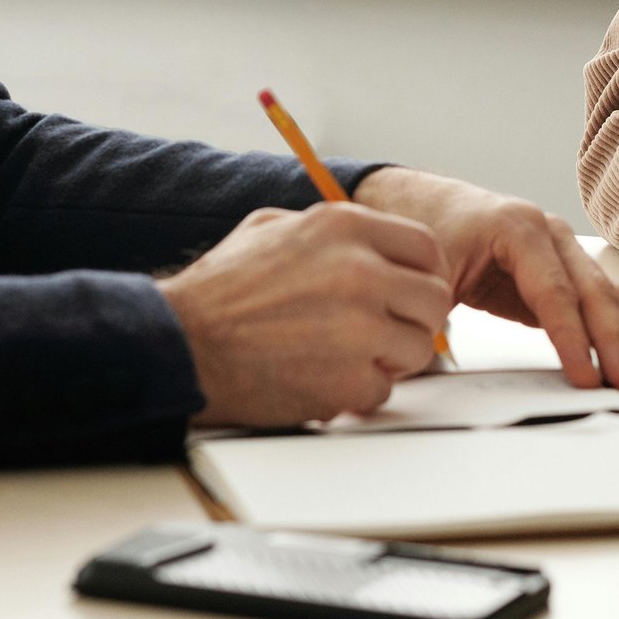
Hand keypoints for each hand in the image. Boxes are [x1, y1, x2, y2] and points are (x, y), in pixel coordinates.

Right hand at [157, 202, 453, 427]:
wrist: (183, 343)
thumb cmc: (220, 290)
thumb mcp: (270, 227)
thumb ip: (326, 230)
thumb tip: (366, 242)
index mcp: (344, 226)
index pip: (426, 247)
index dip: (423, 274)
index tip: (411, 292)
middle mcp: (360, 271)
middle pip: (435, 299)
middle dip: (415, 320)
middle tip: (389, 331)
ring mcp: (359, 327)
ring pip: (419, 348)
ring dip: (390, 358)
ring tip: (347, 357)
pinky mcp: (349, 378)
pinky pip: (384, 389)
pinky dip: (359, 392)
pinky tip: (324, 379)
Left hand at [352, 168, 618, 396]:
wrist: (427, 202)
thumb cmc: (430, 229)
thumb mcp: (429, 268)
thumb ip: (438, 309)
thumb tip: (433, 359)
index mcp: (517, 227)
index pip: (555, 292)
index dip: (572, 339)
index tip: (586, 377)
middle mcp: (550, 232)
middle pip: (594, 291)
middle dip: (614, 342)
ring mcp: (563, 249)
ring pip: (606, 295)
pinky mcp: (563, 271)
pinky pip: (598, 301)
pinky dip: (614, 331)